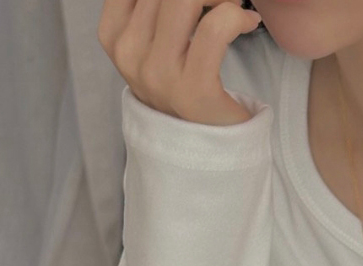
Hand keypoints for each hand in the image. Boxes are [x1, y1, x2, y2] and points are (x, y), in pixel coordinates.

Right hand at [99, 0, 263, 125]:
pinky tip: (247, 23)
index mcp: (115, 37)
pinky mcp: (193, 91)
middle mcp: (130, 55)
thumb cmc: (187, 93)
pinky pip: (214, 29)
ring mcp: (158, 75)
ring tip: (234, 7)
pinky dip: (235, 16)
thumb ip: (156, 12)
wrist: (206, 153)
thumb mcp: (156, 48)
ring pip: (185, 0)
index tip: (198, 0)